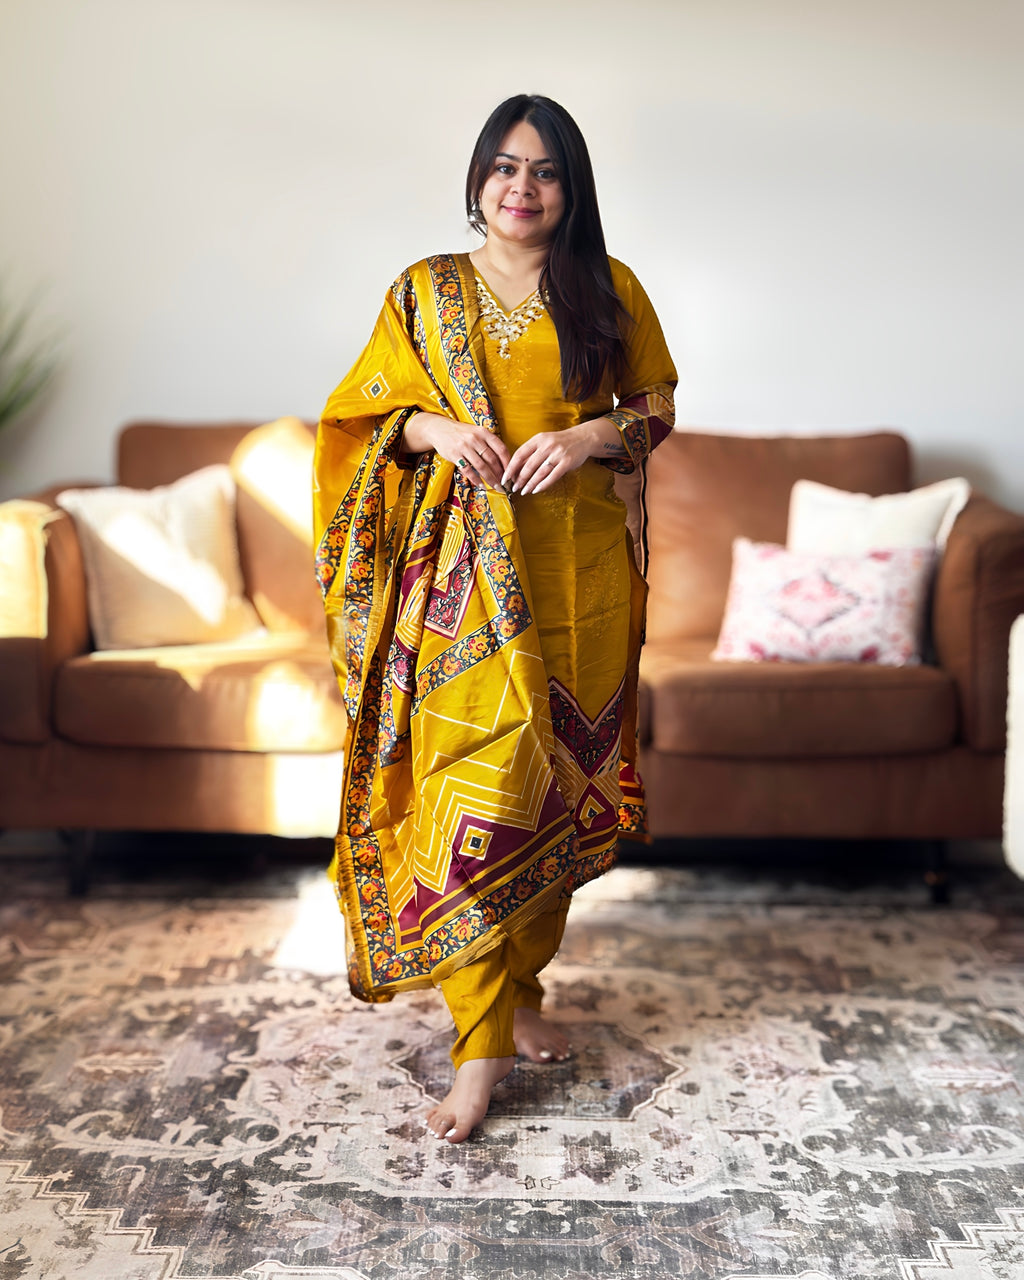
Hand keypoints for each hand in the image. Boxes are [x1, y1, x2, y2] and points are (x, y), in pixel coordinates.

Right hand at [403, 412, 510, 490]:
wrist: (439, 429)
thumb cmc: (462, 433)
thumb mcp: (477, 432)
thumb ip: (489, 444)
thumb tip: (504, 461)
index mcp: (484, 432)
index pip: (501, 449)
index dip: (508, 463)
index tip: (512, 473)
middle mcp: (475, 439)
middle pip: (492, 460)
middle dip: (501, 475)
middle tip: (506, 484)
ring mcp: (464, 447)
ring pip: (482, 467)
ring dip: (491, 479)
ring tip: (497, 488)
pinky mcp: (455, 455)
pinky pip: (468, 470)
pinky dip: (476, 479)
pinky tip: (482, 486)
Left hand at [503, 419, 622, 494]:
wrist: (583, 438)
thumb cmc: (560, 442)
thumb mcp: (544, 442)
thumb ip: (532, 453)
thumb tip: (516, 470)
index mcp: (538, 439)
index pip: (520, 454)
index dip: (511, 467)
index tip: (505, 478)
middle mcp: (547, 445)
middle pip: (529, 465)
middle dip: (520, 479)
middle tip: (514, 487)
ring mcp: (558, 454)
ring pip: (539, 472)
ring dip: (530, 484)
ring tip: (524, 491)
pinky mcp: (567, 462)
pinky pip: (552, 476)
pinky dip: (543, 485)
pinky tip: (536, 490)